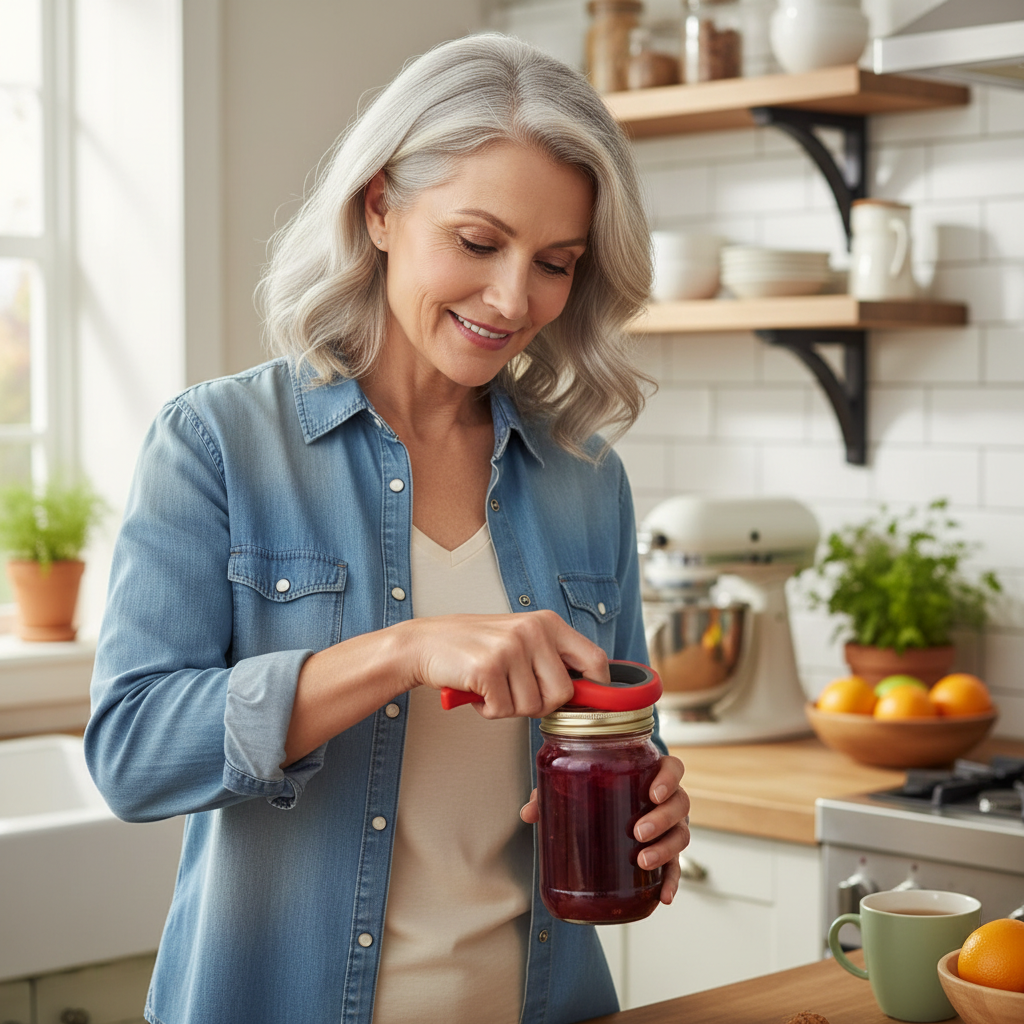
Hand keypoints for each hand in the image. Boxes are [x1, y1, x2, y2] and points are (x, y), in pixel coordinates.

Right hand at [408, 610, 609, 718]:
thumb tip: (588, 692)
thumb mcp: (522, 639)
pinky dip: (489, 710)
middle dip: (540, 705)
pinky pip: (504, 711)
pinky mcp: (488, 667)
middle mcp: (533, 630)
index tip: (589, 703)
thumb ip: (552, 658)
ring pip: (533, 707)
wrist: (425, 643)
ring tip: (493, 686)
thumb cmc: (474, 646)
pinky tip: (478, 691)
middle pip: (564, 694)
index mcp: (547, 623)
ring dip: (510, 707)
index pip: (595, 660)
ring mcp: (511, 648)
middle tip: (515, 692)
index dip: (597, 689)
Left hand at [520, 754, 689, 905]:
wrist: (605, 806)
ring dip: (665, 849)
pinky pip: (676, 868)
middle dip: (662, 819)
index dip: (669, 779)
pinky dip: (672, 882)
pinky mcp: (667, 854)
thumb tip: (528, 813)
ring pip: (682, 834)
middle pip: (680, 803)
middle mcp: (666, 800)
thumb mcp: (575, 785)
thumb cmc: (596, 789)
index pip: (673, 768)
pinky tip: (663, 897)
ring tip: (642, 860)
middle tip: (637, 831)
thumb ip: (552, 793)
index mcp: (649, 774)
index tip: (653, 793)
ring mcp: (670, 827)